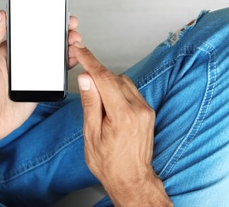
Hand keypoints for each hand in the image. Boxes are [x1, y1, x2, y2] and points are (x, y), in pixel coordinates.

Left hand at [0, 11, 81, 151]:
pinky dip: (65, 66)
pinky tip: (73, 59)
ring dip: (65, 46)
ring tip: (76, 41)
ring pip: (52, 56)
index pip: (28, 31)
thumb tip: (0, 16)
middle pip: (44, 41)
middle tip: (71, 25)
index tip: (55, 12)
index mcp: (7, 52)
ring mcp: (31, 74)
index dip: (42, 20)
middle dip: (60, 31)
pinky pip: (54, 74)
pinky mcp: (38, 87)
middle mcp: (21, 61)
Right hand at [72, 42, 171, 205]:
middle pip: (114, 77)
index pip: (104, 78)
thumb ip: (90, 103)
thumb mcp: (91, 134)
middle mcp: (138, 109)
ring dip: (107, 82)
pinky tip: (108, 103)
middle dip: (96, 74)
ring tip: (96, 101)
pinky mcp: (148, 111)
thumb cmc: (109, 163)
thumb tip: (86, 79)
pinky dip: (117, 90)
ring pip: (123, 82)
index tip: (80, 51)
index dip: (90, 61)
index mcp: (123, 115)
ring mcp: (145, 109)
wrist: (131, 179)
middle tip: (83, 78)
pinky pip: (131, 90)